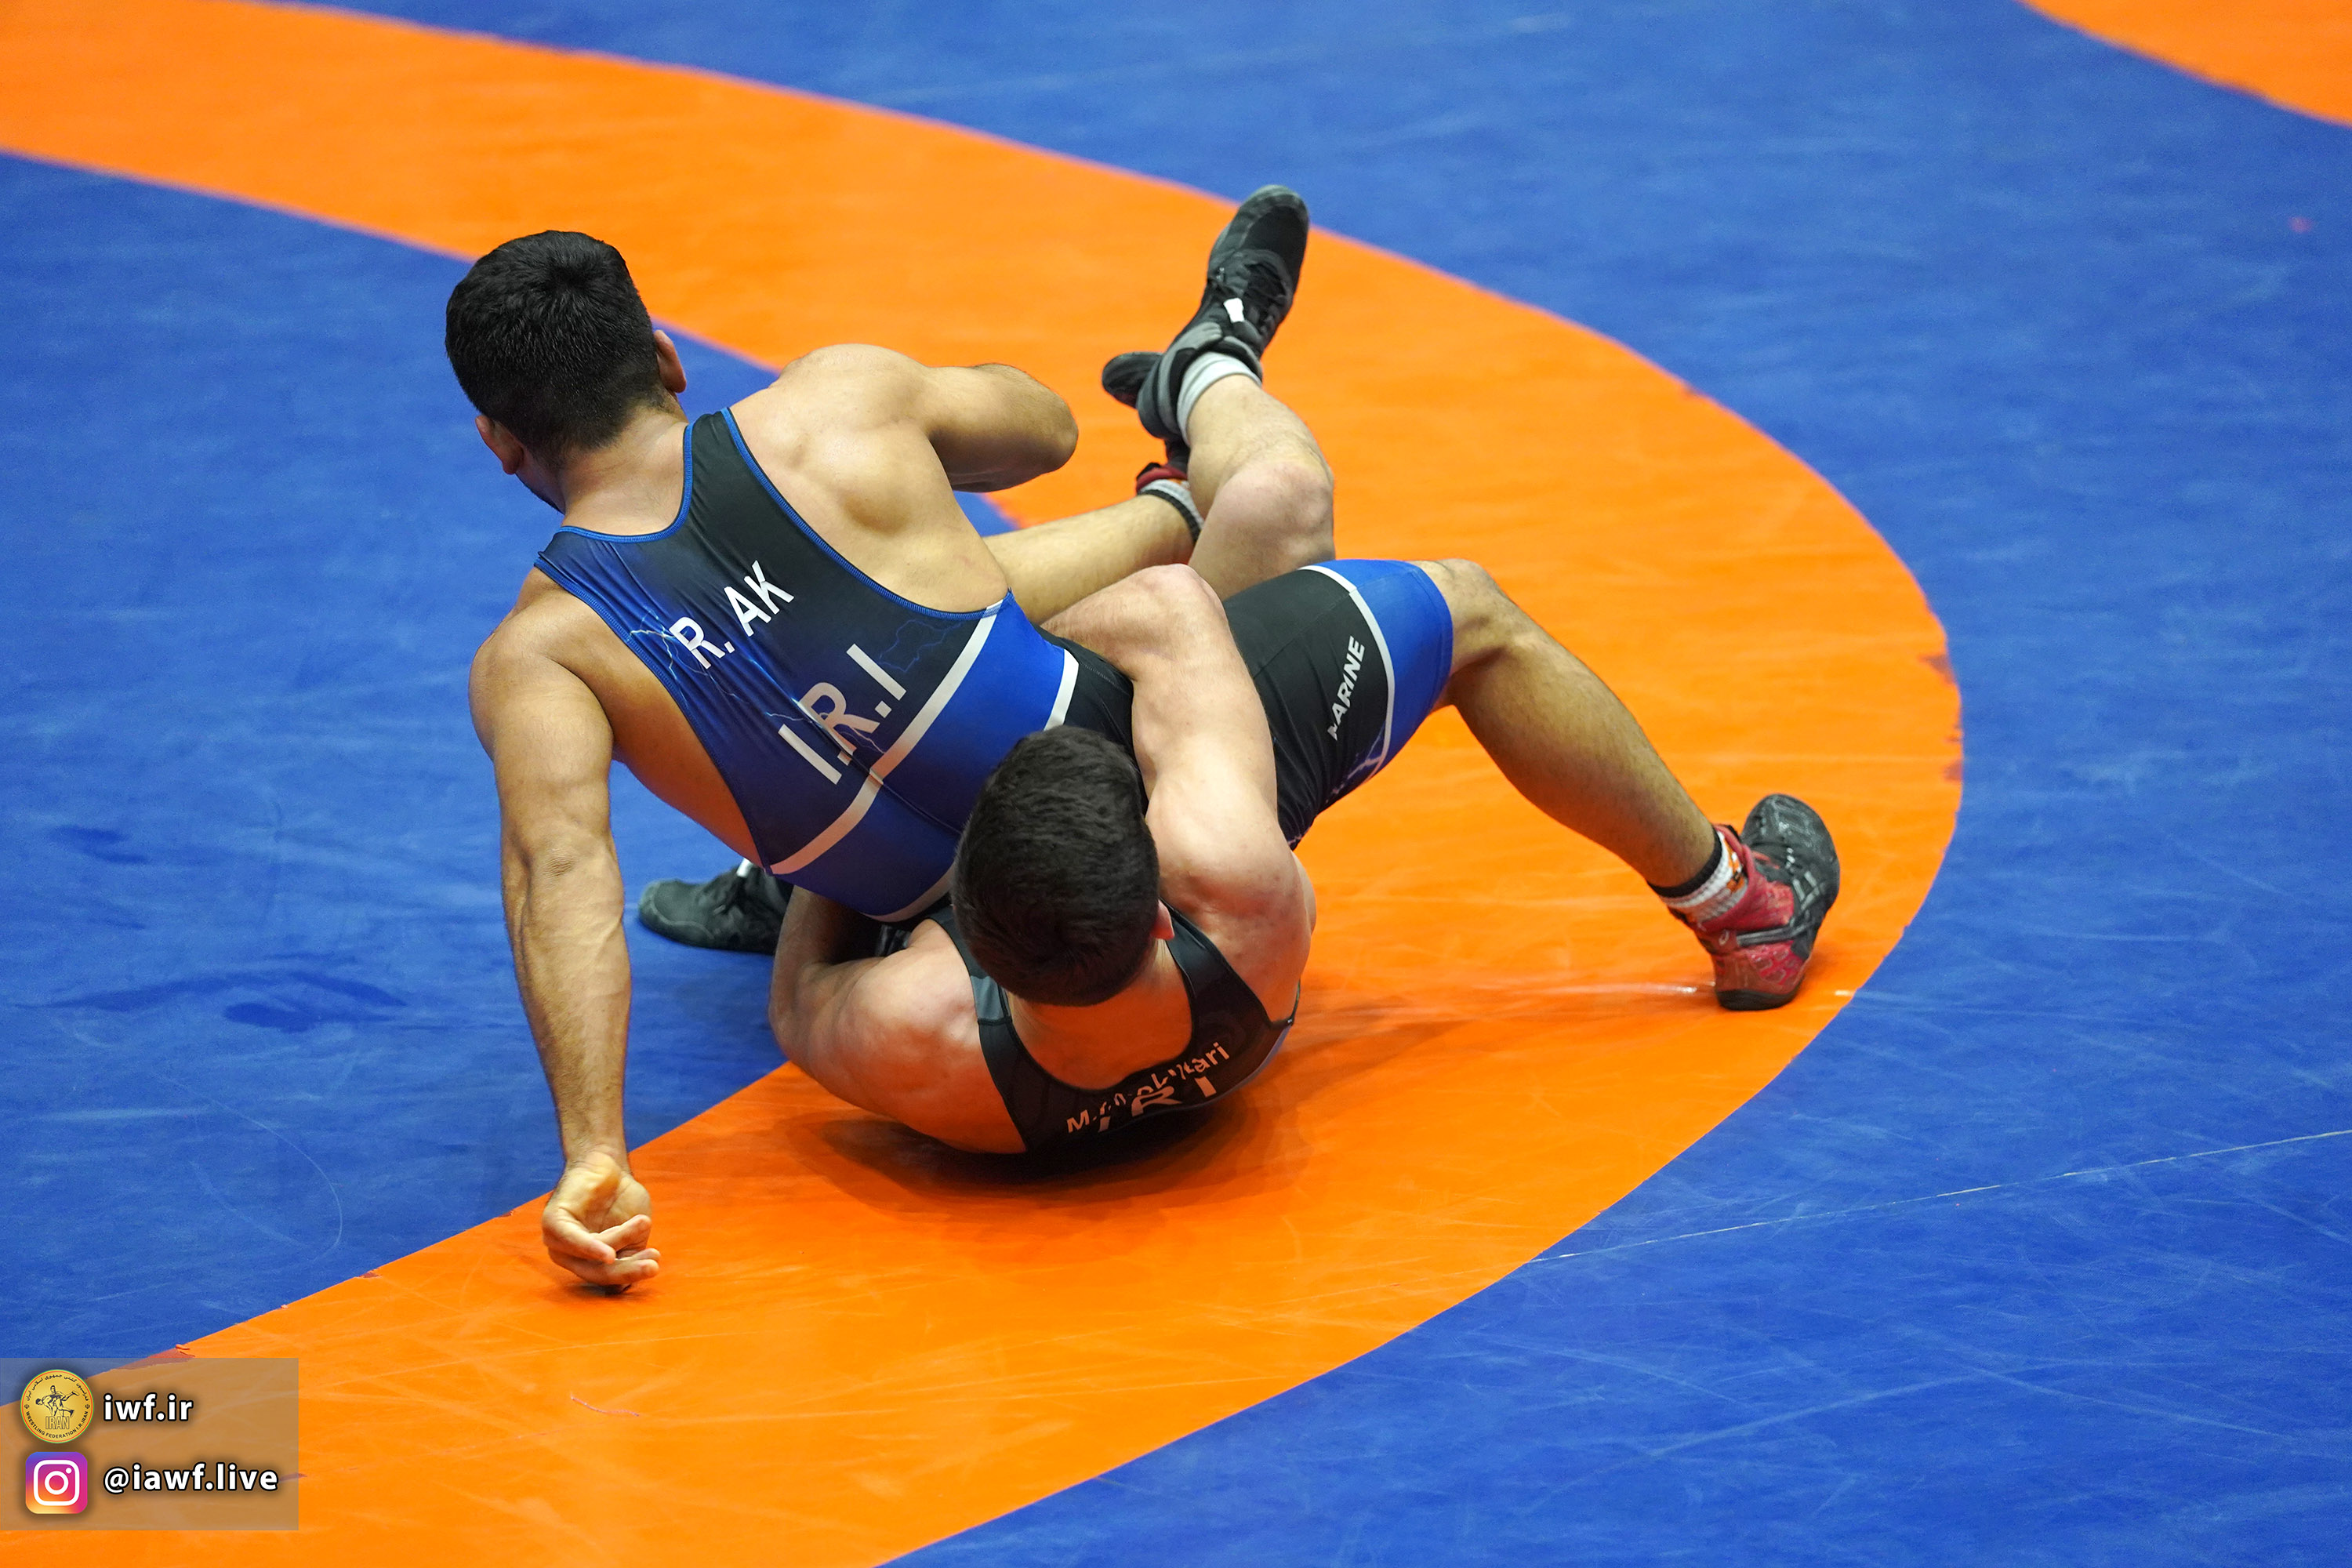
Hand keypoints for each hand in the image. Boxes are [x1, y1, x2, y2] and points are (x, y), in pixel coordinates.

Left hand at [541, 1152, 660, 1289]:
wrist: (608, 1163)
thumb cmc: (622, 1199)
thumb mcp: (634, 1232)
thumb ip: (631, 1256)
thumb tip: (628, 1285)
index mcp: (588, 1262)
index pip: (609, 1277)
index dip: (632, 1273)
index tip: (656, 1265)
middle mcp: (569, 1256)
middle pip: (598, 1272)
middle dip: (627, 1270)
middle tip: (653, 1264)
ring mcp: (557, 1242)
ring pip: (592, 1255)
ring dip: (621, 1240)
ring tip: (643, 1222)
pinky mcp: (553, 1224)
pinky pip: (573, 1241)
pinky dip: (592, 1249)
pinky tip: (609, 1256)